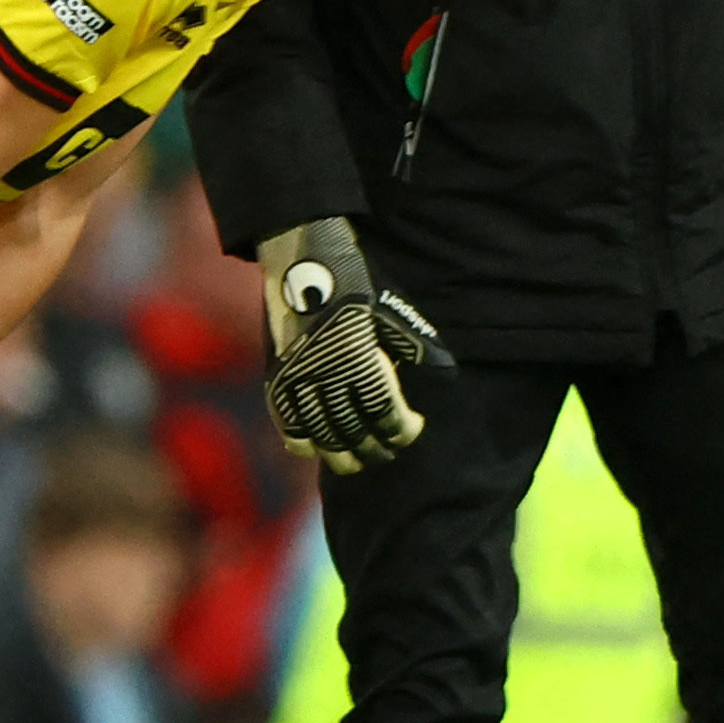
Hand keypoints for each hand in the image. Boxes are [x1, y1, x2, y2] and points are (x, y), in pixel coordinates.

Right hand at [260, 216, 446, 474]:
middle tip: (387, 454)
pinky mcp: (277, 377)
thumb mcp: (394, 310)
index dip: (400, 430)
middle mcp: (327, 373)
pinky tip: (314, 449)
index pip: (384, 413)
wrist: (304, 260)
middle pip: (352, 430)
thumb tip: (447, 373)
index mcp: (360, 358)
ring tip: (356, 462)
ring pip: (320, 433)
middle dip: (373, 448)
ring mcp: (298, 378)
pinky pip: (286, 422)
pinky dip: (301, 441)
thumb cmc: (357, 283)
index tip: (411, 432)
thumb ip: (416, 345)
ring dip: (339, 453)